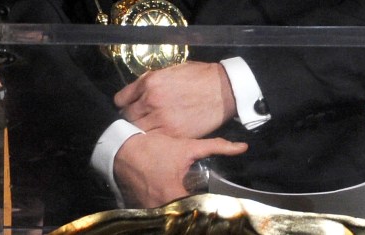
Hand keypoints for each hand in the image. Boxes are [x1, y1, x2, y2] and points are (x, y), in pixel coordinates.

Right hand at [113, 131, 246, 208]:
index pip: (200, 209)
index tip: (217, 201)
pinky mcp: (138, 212)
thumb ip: (216, 146)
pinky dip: (165, 211)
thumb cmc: (154, 147)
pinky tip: (171, 200)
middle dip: (195, 209)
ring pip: (171, 218)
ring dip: (180, 211)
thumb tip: (243, 147)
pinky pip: (158, 216)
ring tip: (189, 200)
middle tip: (203, 200)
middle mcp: (161, 210)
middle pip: (185, 216)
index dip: (210, 205)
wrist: (121, 148)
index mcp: (175, 195)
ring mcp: (148, 213)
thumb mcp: (186, 145)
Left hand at [114, 61, 236, 137]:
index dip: (123, 104)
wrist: (223, 89)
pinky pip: (153, 140)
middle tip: (137, 120)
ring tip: (146, 130)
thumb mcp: (169, 71)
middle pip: (127, 117)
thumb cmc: (199, 76)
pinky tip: (157, 136)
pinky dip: (153, 139)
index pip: (121, 99)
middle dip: (130, 118)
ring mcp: (162, 119)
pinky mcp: (174, 134)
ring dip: (140, 131)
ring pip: (137, 131)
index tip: (127, 107)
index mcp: (150, 82)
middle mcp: (151, 100)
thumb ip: (150, 83)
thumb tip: (136, 94)